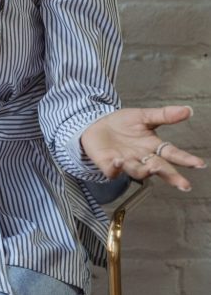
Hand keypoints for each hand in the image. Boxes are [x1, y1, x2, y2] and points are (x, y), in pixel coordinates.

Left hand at [80, 105, 205, 191]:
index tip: (199, 164)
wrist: (96, 123)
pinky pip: (113, 170)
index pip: (172, 154)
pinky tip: (119, 161)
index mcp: (153, 147)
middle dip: (171, 176)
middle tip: (183, 184)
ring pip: (138, 171)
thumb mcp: (143, 116)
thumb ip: (164, 115)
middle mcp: (142, 158)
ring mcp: (126, 163)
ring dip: (144, 171)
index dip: (185, 159)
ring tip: (151, 167)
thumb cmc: (122, 123)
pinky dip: (116, 168)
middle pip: (159, 168)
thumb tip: (188, 110)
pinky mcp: (108, 165)